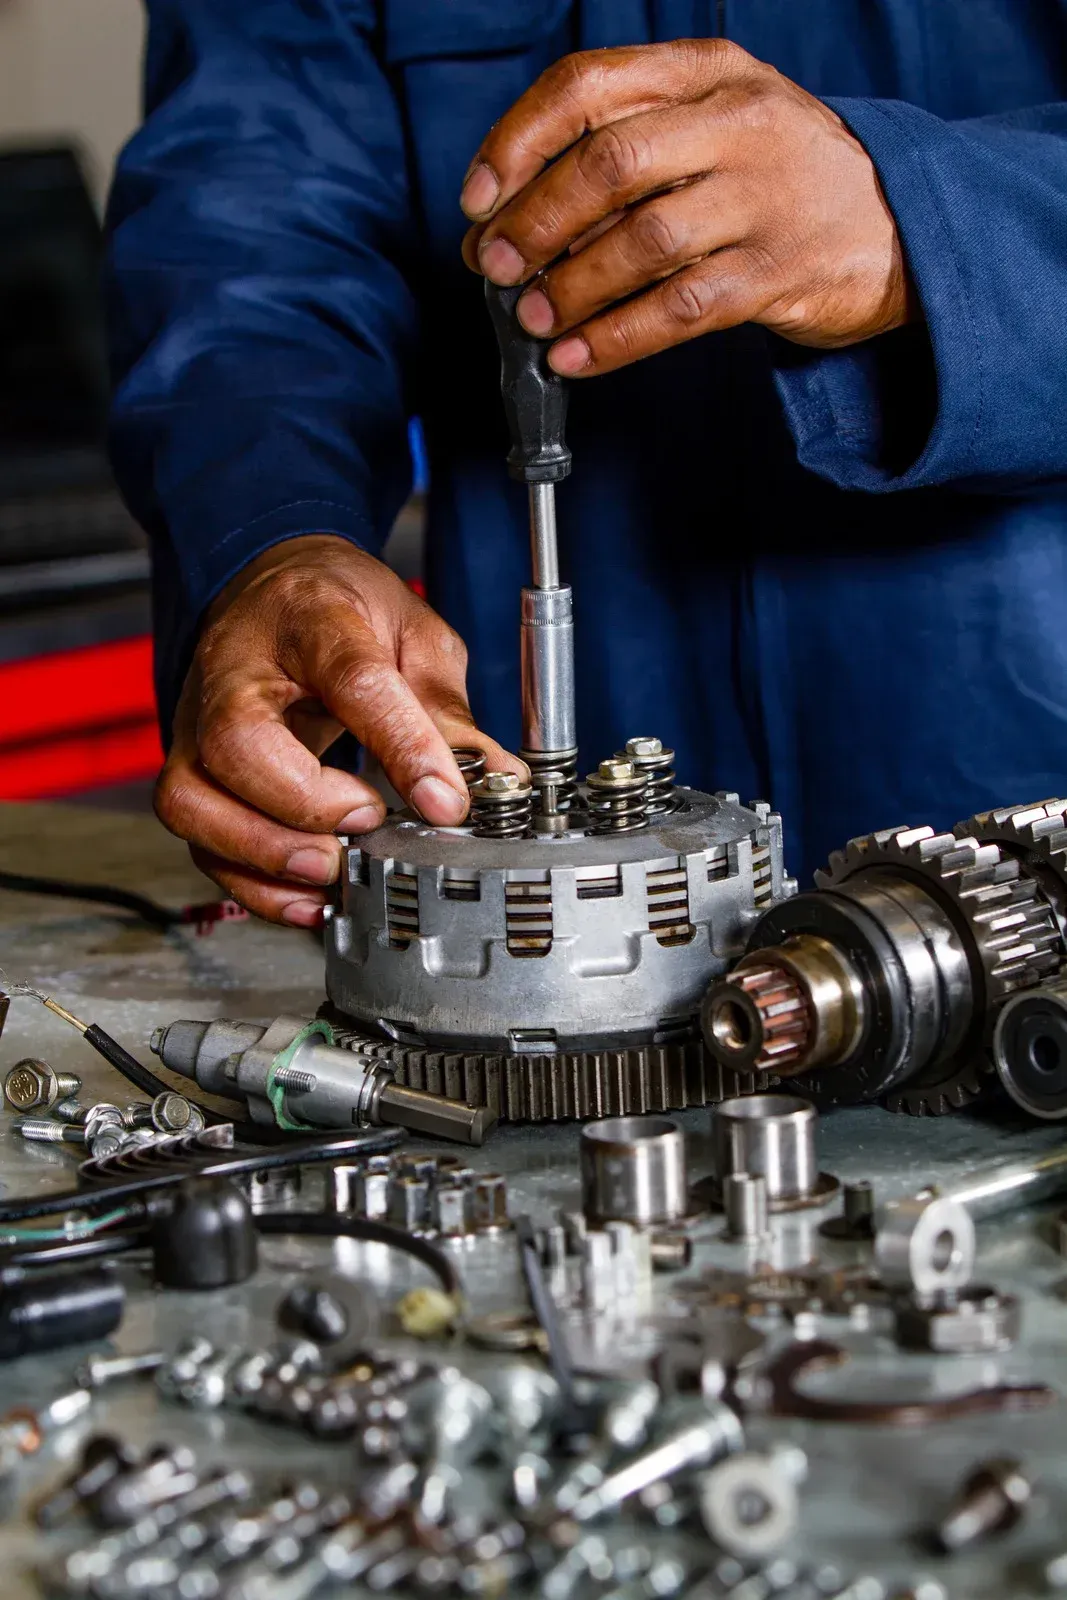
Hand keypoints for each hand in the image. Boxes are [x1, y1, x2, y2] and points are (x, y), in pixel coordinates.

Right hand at [155, 536, 522, 924]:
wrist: (268, 588)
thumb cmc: (335, 607)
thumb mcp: (411, 633)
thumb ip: (446, 709)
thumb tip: (494, 777)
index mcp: (310, 620)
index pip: (352, 679)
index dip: (402, 745)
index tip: (445, 800)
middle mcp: (236, 672)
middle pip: (239, 742)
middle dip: (308, 803)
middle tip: (367, 822)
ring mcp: (200, 725)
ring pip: (194, 800)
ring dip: (266, 853)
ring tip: (332, 868)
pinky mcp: (190, 771)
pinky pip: (199, 841)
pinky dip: (251, 883)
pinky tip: (308, 894)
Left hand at [461, 39, 913, 374]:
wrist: (900, 224)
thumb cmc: (778, 178)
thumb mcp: (712, 127)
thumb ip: (623, 151)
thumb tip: (507, 221)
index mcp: (705, 72)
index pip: (588, 85)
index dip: (517, 143)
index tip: (478, 197)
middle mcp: (737, 123)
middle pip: (610, 164)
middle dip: (536, 222)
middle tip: (498, 268)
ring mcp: (764, 199)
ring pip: (643, 242)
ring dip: (572, 287)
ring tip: (533, 321)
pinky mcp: (780, 273)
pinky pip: (680, 310)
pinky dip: (617, 339)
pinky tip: (578, 358)